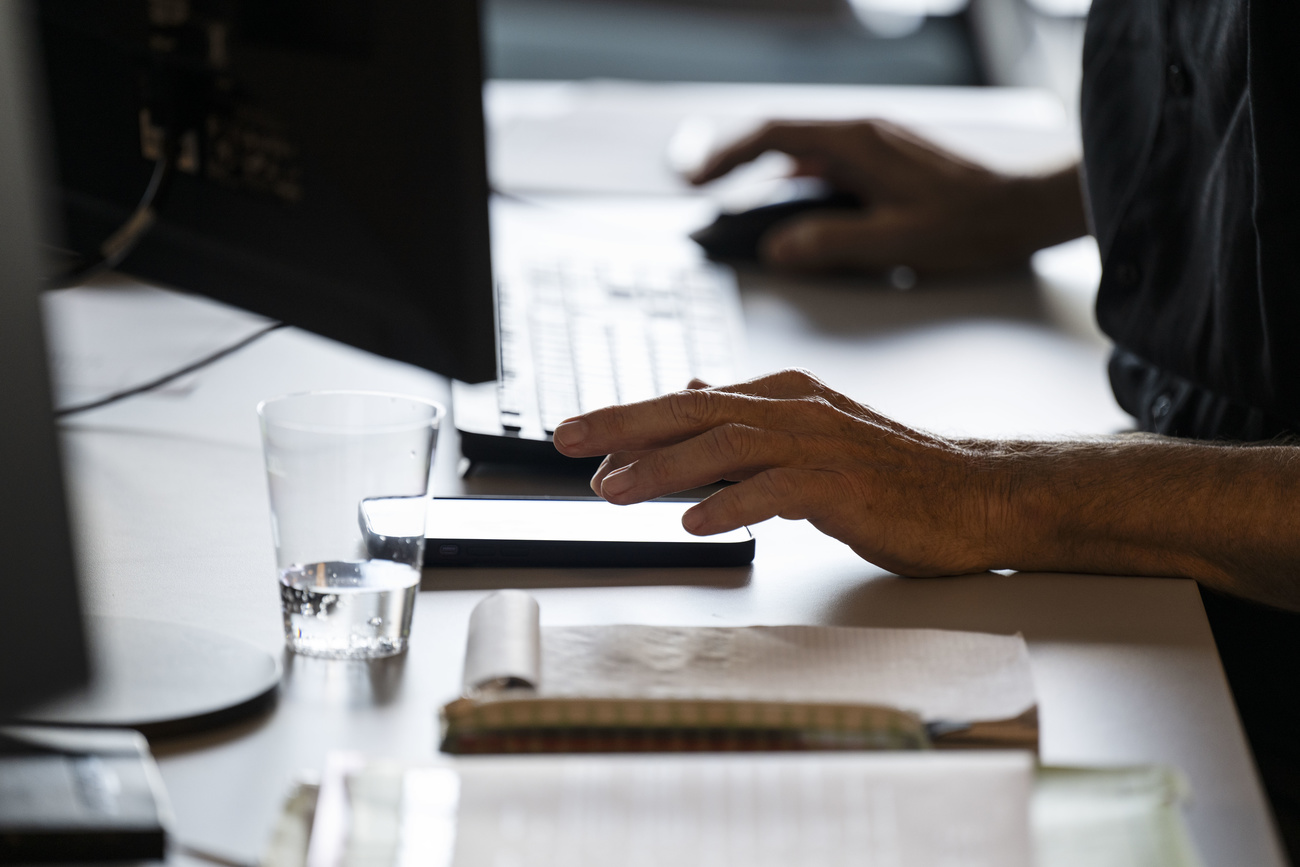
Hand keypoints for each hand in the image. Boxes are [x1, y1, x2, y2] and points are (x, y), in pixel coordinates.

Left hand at [552, 369, 1002, 576]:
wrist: (975, 495)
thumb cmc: (892, 473)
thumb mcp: (809, 436)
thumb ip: (749, 417)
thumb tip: (692, 390)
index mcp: (783, 395)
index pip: (690, 401)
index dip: (629, 419)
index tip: (578, 438)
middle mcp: (796, 409)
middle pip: (695, 409)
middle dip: (624, 425)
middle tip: (567, 441)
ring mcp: (822, 444)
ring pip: (727, 445)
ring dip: (664, 467)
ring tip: (613, 491)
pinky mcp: (846, 485)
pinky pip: (778, 491)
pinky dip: (732, 503)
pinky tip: (694, 522)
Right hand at [690, 120, 1085, 273]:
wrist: (1028, 208)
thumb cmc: (973, 223)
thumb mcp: (897, 242)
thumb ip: (832, 243)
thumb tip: (779, 248)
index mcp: (858, 142)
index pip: (774, 136)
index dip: (727, 156)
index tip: (697, 181)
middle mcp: (863, 134)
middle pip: (781, 136)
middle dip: (734, 159)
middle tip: (701, 188)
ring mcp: (874, 145)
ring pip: (803, 150)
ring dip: (765, 172)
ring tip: (736, 201)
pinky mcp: (885, 162)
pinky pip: (826, 164)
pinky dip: (796, 182)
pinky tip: (791, 209)